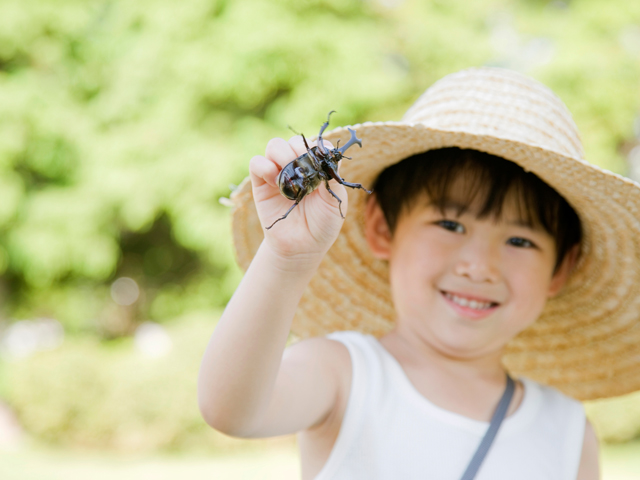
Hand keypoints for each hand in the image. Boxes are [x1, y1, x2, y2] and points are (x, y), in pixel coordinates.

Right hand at [249, 136, 346, 262]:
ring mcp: (279, 173)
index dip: (317, 148)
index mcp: (317, 168)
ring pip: (275, 146)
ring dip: (282, 154)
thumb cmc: (322, 225)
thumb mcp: (334, 202)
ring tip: (287, 173)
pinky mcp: (261, 183)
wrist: (301, 247)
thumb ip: (333, 178)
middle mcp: (298, 167)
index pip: (316, 145)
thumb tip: (327, 156)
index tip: (320, 161)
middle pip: (294, 142)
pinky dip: (264, 166)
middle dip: (299, 150)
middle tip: (302, 167)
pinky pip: (256, 162)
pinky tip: (274, 181)